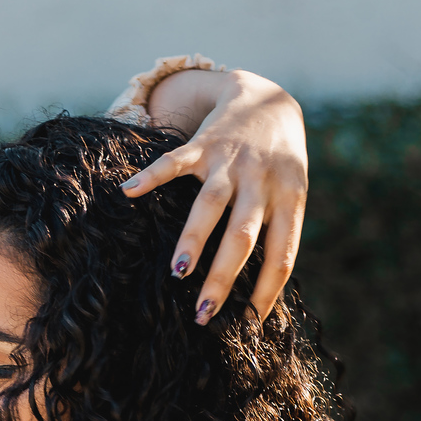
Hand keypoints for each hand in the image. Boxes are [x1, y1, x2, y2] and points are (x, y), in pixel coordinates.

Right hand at [121, 68, 307, 325]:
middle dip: (222, 276)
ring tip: (178, 272)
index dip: (267, 289)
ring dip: (193, 239)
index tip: (248, 322)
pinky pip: (175, 161)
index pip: (281, 253)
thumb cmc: (278, 165)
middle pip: (242, 235)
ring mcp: (231, 161)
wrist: (269, 98)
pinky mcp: (204, 143)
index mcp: (289, 198)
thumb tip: (260, 297)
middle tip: (204, 313)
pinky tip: (129, 192)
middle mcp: (261, 180)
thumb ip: (277, 234)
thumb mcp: (290, 196)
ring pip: (211, 203)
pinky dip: (152, 176)